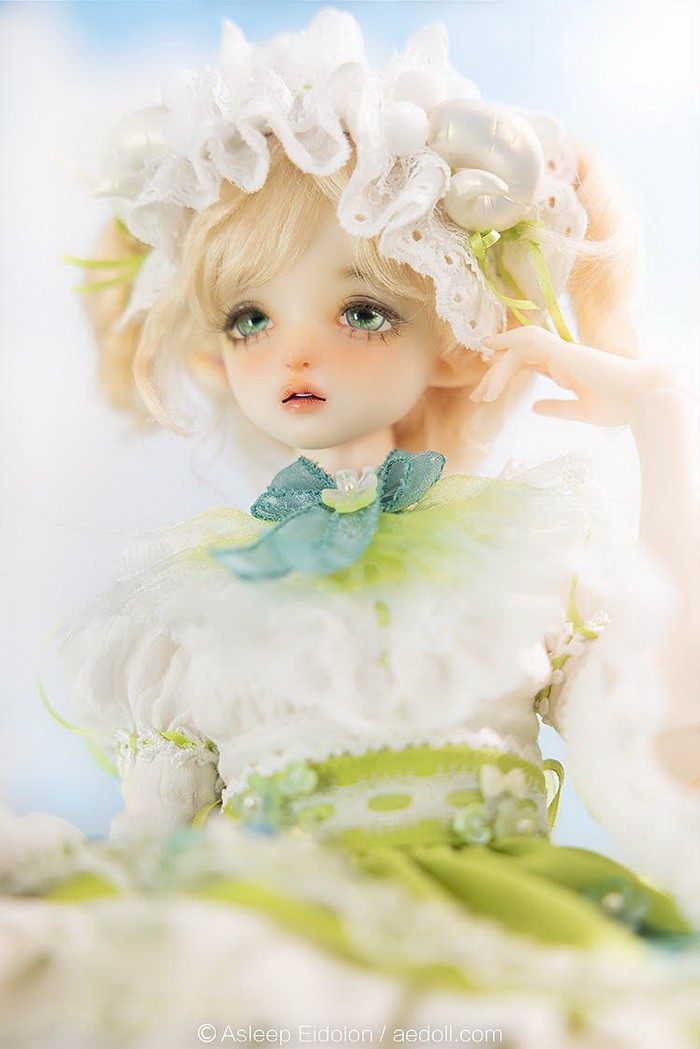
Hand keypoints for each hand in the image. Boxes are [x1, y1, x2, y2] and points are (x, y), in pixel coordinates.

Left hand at [470, 327, 690, 427]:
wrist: (644, 399)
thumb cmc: (620, 406)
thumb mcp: (581, 411)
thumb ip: (557, 407)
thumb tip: (534, 408)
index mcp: (566, 369)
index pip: (528, 364)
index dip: (505, 373)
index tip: (485, 391)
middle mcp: (562, 356)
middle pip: (519, 357)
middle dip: (495, 376)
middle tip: (477, 397)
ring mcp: (562, 351)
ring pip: (519, 350)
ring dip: (498, 370)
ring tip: (483, 394)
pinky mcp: (563, 350)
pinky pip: (529, 339)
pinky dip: (508, 340)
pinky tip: (491, 348)